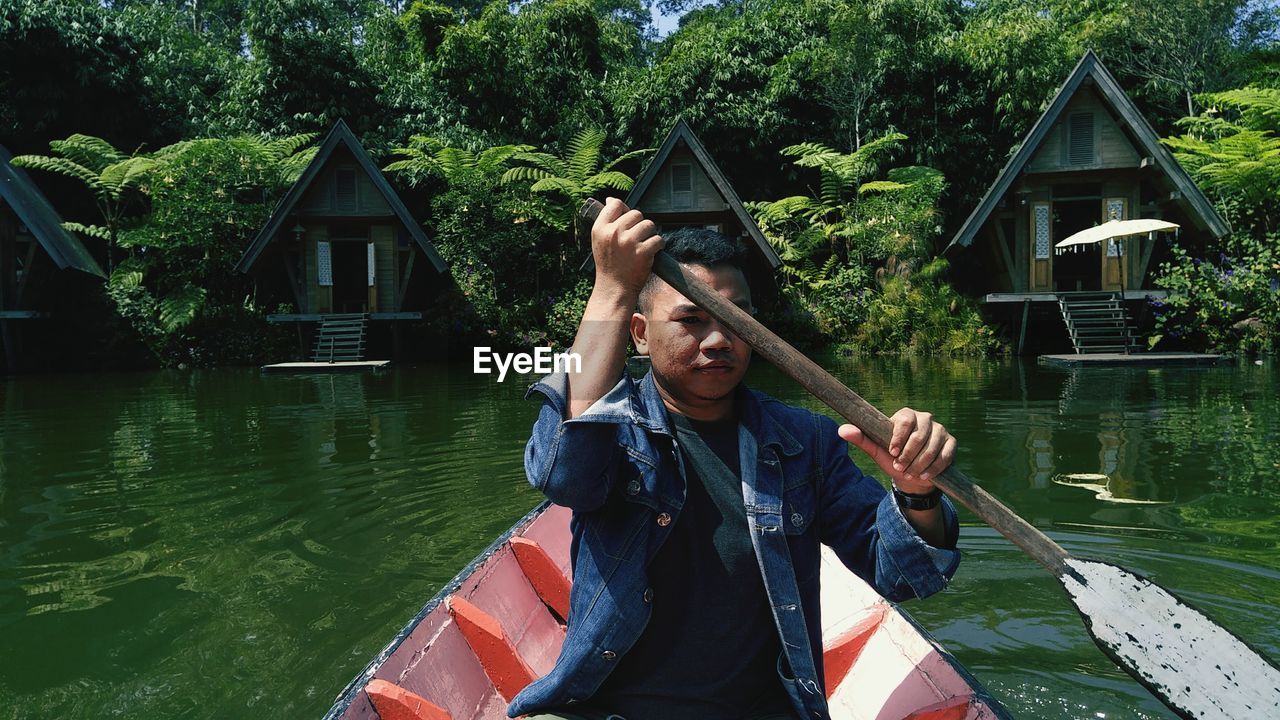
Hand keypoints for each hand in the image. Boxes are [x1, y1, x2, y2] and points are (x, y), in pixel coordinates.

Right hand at [592, 197, 663, 297]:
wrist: (614, 289)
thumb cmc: (608, 264)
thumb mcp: (599, 240)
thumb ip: (606, 221)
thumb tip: (611, 200)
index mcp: (600, 228)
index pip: (616, 204)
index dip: (625, 210)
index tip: (628, 221)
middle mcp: (613, 233)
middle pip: (636, 214)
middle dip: (640, 225)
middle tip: (636, 239)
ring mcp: (629, 242)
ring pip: (649, 225)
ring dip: (650, 234)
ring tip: (643, 246)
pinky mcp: (643, 252)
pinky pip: (658, 239)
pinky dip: (658, 246)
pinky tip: (651, 253)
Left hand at [838, 408, 955, 494]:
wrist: (912, 475)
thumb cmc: (892, 458)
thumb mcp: (876, 450)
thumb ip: (861, 439)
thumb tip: (841, 430)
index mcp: (906, 415)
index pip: (904, 420)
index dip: (899, 438)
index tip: (892, 453)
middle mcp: (925, 418)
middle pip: (919, 435)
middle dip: (909, 455)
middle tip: (899, 468)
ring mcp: (940, 430)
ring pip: (932, 447)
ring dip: (920, 464)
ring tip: (910, 475)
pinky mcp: (951, 443)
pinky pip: (945, 455)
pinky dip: (934, 468)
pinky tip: (924, 476)